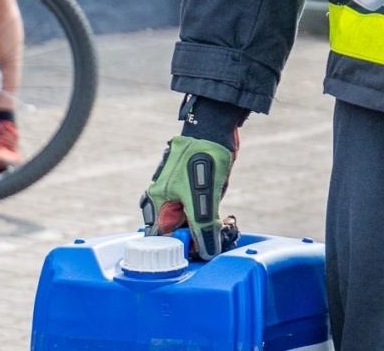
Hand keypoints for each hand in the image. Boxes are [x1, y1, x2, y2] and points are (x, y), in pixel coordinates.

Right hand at [139, 134, 236, 258]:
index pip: (162, 237)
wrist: (216, 128)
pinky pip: (202, 212)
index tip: (199, 255)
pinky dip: (213, 218)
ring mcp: (181, 194)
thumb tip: (207, 253)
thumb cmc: (202, 157)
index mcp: (157, 200)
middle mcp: (165, 199)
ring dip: (209, 228)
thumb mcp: (202, 197)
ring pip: (192, 222)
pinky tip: (226, 219)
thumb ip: (202, 226)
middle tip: (218, 239)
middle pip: (178, 231)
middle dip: (198, 238)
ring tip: (225, 227)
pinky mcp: (196, 190)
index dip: (179, 249)